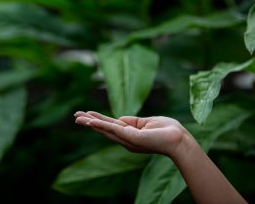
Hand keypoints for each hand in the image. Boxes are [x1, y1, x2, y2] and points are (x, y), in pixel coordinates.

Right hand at [74, 111, 193, 157]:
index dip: (98, 119)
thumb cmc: (168, 130)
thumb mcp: (147, 122)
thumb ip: (132, 122)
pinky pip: (113, 129)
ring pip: (105, 129)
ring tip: (77, 118)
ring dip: (91, 122)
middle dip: (89, 122)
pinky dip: (101, 125)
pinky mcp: (132, 138)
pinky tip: (90, 121)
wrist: (180, 140)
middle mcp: (126, 139)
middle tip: (75, 117)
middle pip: (104, 128)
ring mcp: (128, 139)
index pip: (110, 125)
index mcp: (130, 134)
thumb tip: (120, 119)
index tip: (86, 114)